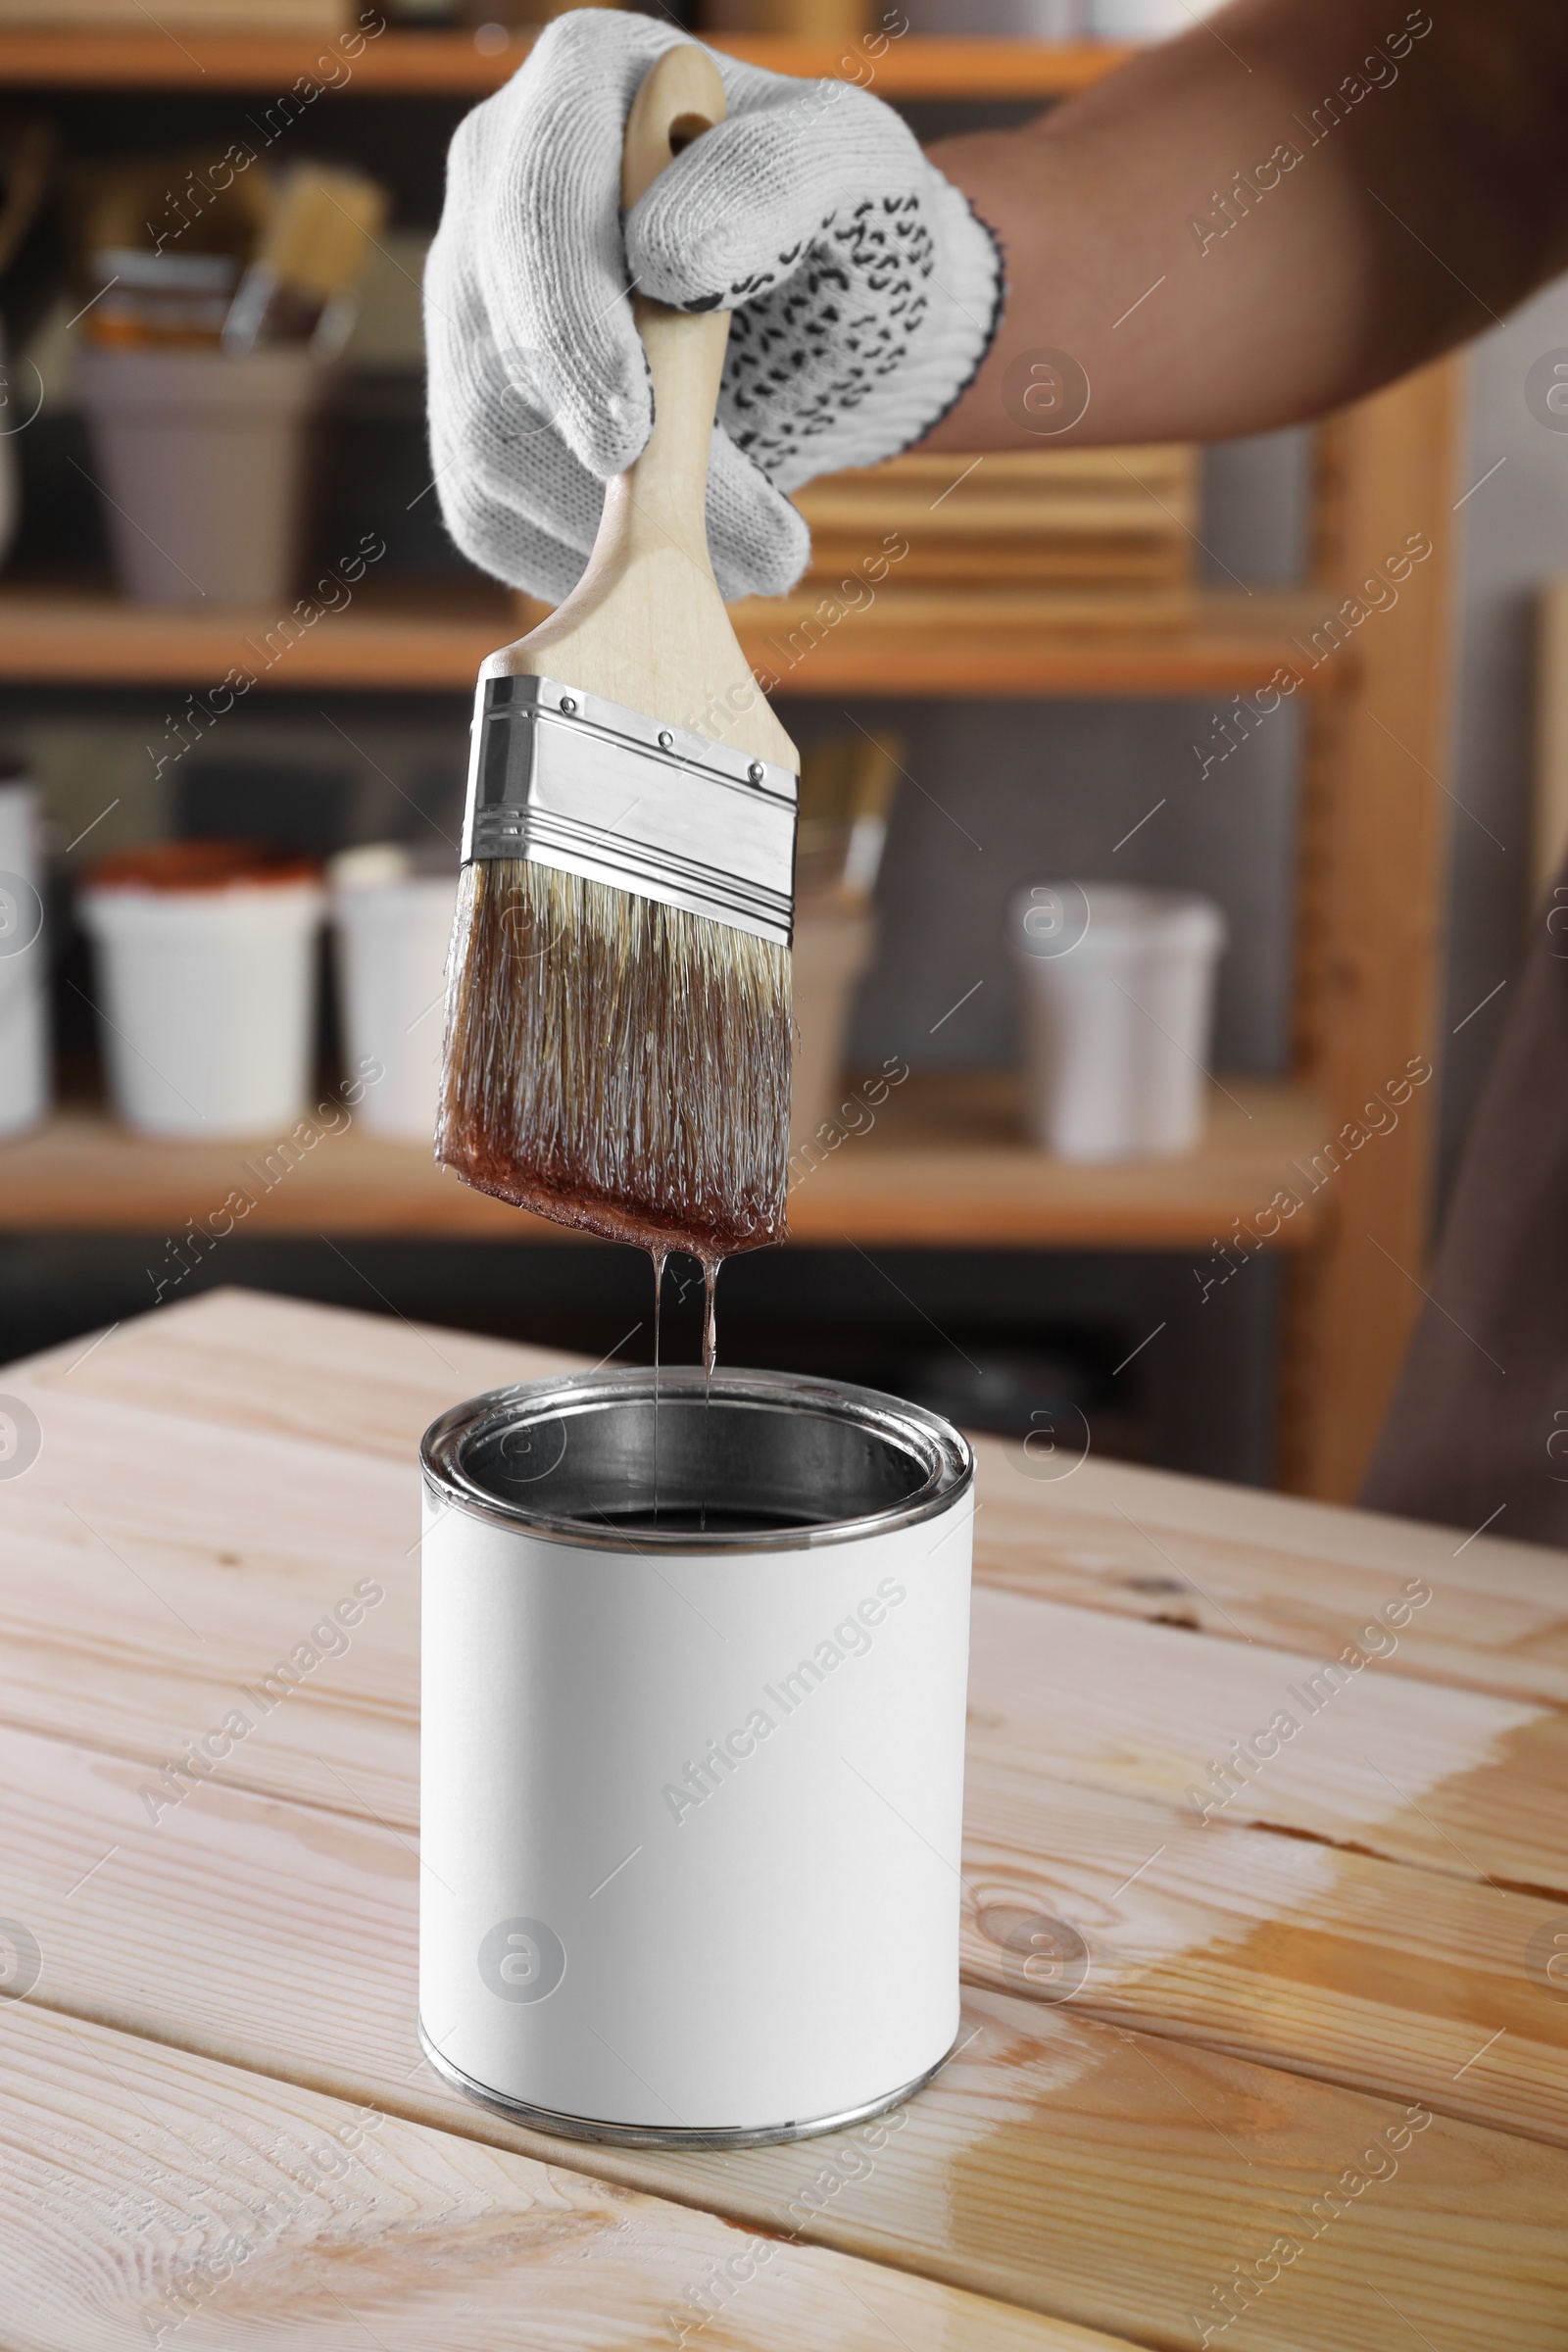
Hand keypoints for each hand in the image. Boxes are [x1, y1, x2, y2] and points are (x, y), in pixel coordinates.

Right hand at [425, 10, 1002, 605]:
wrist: (830, 303)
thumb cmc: (840, 212)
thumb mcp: (849, 165)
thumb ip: (776, 179)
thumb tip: (669, 260)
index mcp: (578, 89)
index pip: (533, 213)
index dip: (568, 333)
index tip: (629, 438)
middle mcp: (497, 188)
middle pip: (494, 353)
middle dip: (604, 473)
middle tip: (734, 550)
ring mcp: (476, 308)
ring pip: (487, 451)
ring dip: (610, 536)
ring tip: (754, 563)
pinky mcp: (481, 415)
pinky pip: (493, 517)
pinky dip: (581, 566)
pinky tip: (680, 570)